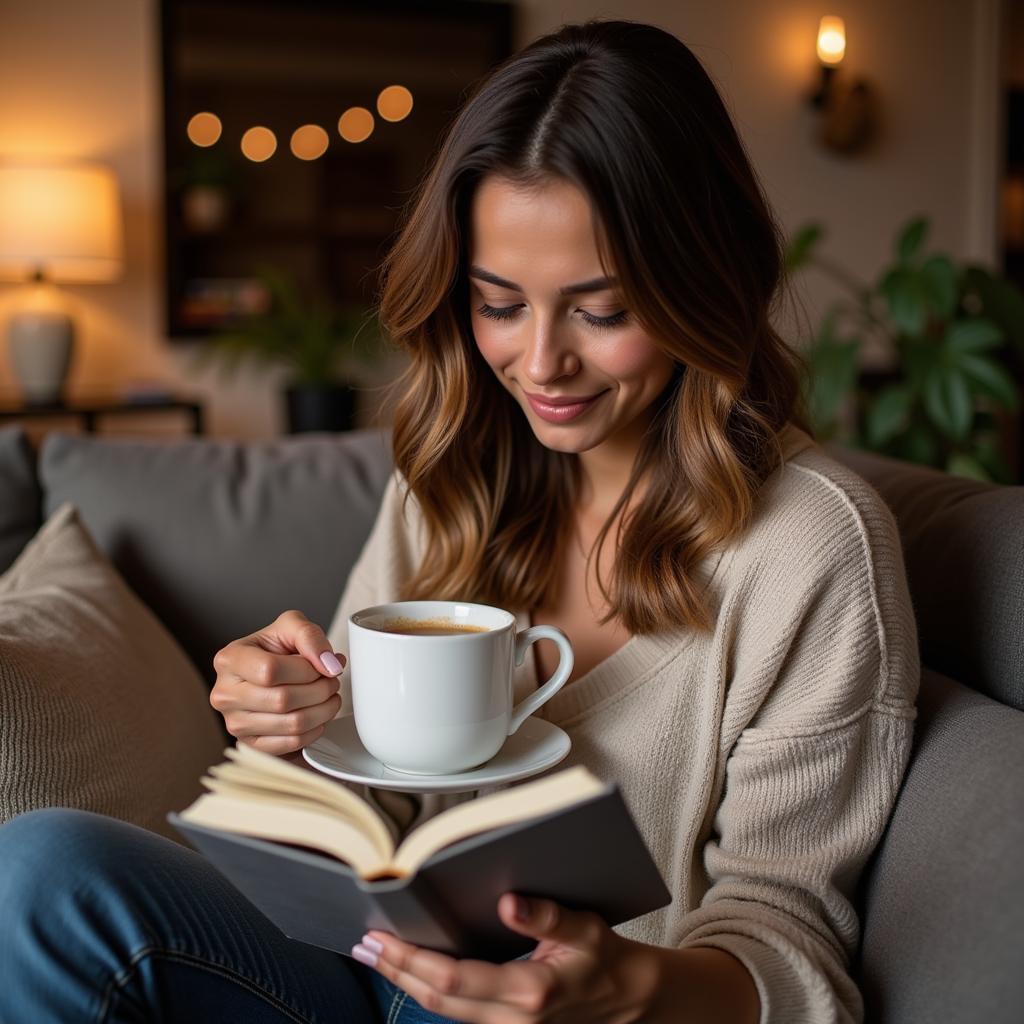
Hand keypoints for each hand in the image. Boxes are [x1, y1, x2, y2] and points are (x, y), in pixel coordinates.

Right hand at [210, 609, 344, 755]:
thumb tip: (329, 665)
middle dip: (320, 689)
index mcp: (229, 660)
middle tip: (331, 681)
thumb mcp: (291, 626)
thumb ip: (309, 636)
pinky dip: (315, 729)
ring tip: (328, 695)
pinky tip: (317, 714)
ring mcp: (235, 723)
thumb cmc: (276, 649)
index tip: (321, 665)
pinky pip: (292, 743)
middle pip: (283, 700)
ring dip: (324, 710)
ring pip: (292, 724)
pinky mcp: (251, 744)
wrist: (268, 673)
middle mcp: (225, 694)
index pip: (270, 670)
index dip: (306, 669)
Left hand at [352, 893, 660, 1022]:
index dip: (412, 960)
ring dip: (404, 981)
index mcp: (529, 993)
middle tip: (363, 942)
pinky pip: (455, 1012)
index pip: (454, 979)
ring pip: (440, 1010)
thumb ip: (548, 916)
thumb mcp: (585, 928)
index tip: (381, 937)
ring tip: (376, 952)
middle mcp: (511, 1020)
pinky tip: (411, 967)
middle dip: (395, 970)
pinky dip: (426, 988)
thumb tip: (508, 902)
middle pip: (435, 999)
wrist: (623, 1000)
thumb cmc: (602, 958)